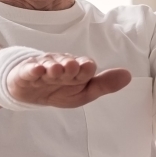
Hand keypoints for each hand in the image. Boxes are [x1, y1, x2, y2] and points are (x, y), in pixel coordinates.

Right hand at [8, 54, 130, 107]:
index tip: (87, 68)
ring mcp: (43, 68)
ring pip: (49, 66)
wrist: (30, 91)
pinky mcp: (26, 72)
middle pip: (67, 64)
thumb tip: (128, 76)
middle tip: (71, 67)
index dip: (86, 68)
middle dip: (69, 66)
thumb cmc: (59, 89)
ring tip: (55, 70)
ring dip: (53, 67)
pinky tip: (37, 71)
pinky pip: (29, 70)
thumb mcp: (83, 92)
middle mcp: (61, 65)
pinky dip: (33, 70)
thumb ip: (104, 85)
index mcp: (77, 70)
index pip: (84, 67)